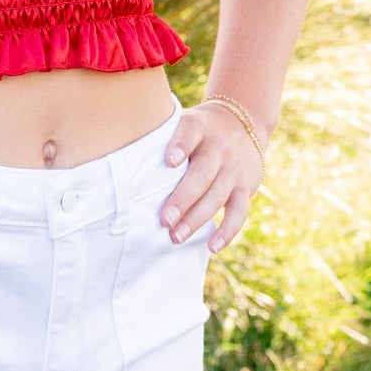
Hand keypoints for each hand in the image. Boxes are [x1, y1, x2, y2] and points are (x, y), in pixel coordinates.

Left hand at [163, 101, 268, 250]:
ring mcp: (234, 169)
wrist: (246, 124)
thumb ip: (163, 137)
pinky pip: (239, 212)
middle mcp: (220, 147)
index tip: (169, 161)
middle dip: (184, 198)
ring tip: (176, 236)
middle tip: (165, 220)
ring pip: (217, 195)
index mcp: (201, 128)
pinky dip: (228, 231)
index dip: (181, 145)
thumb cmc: (200, 132)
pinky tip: (212, 247)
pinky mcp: (245, 188)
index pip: (191, 132)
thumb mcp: (186, 123)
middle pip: (203, 173)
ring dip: (197, 218)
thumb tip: (124, 163)